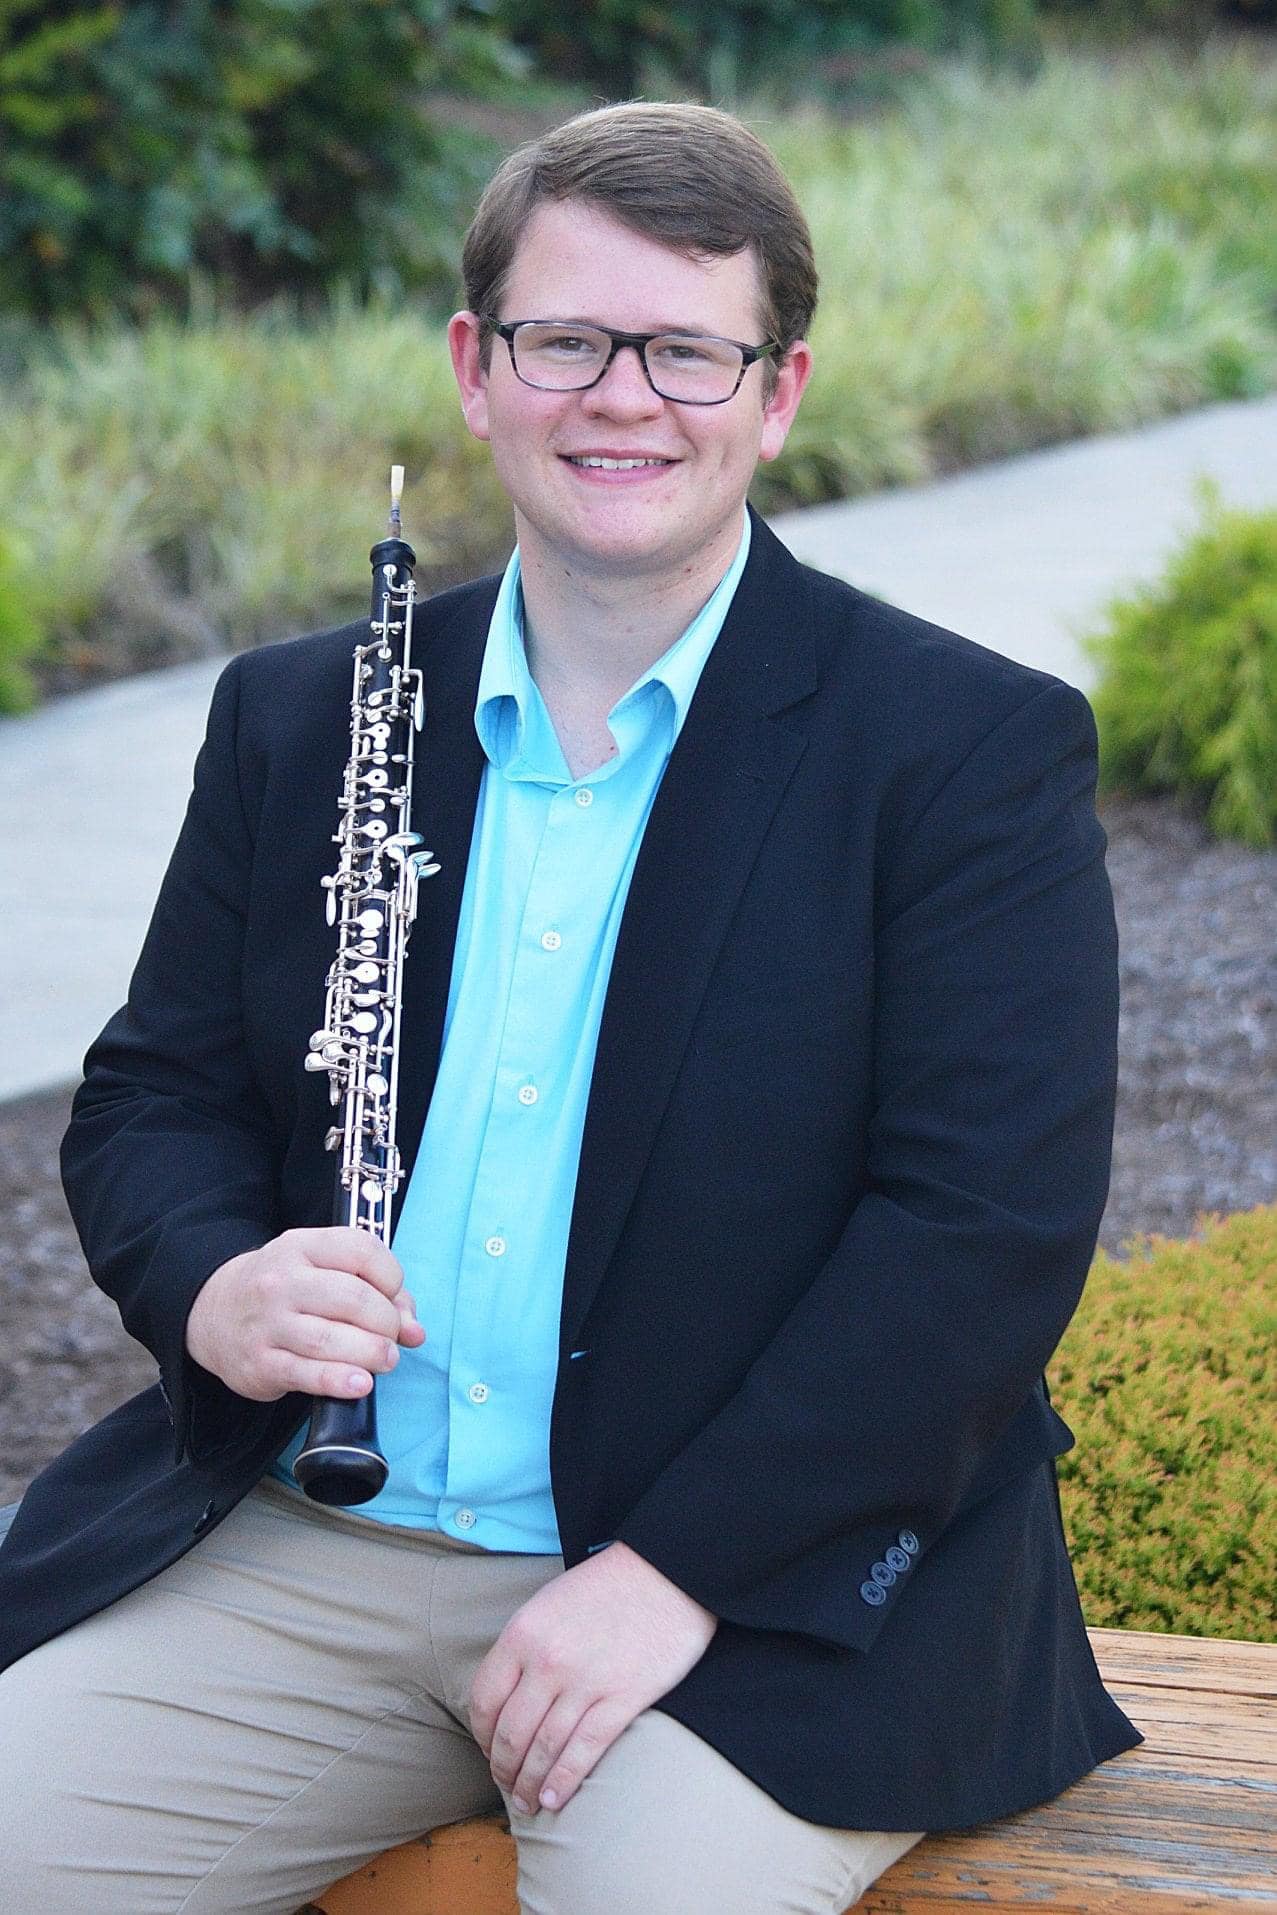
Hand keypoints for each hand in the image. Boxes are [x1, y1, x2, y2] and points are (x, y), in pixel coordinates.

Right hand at [184, 1225, 424, 1401]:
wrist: (214, 1312)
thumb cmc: (287, 1291)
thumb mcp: (323, 1271)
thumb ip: (377, 1293)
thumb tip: (415, 1331)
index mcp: (303, 1246)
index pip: (361, 1250)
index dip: (391, 1277)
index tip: (393, 1296)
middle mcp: (282, 1281)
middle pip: (352, 1298)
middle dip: (386, 1322)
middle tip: (390, 1337)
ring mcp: (269, 1323)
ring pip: (330, 1339)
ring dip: (371, 1353)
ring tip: (385, 1359)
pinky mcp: (260, 1363)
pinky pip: (306, 1375)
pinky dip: (339, 1381)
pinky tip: (360, 1383)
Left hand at [469, 1541, 716, 1816]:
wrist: (667, 1570)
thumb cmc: (607, 1585)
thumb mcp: (549, 1602)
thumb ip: (524, 1646)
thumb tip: (508, 1695)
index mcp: (523, 1633)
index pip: (484, 1700)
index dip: (481, 1734)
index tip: (488, 1749)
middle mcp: (548, 1661)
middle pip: (511, 1734)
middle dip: (504, 1768)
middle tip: (507, 1784)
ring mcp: (585, 1683)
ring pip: (544, 1750)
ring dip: (530, 1784)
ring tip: (528, 1803)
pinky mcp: (623, 1699)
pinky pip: (583, 1752)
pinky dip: (564, 1782)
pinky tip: (554, 1800)